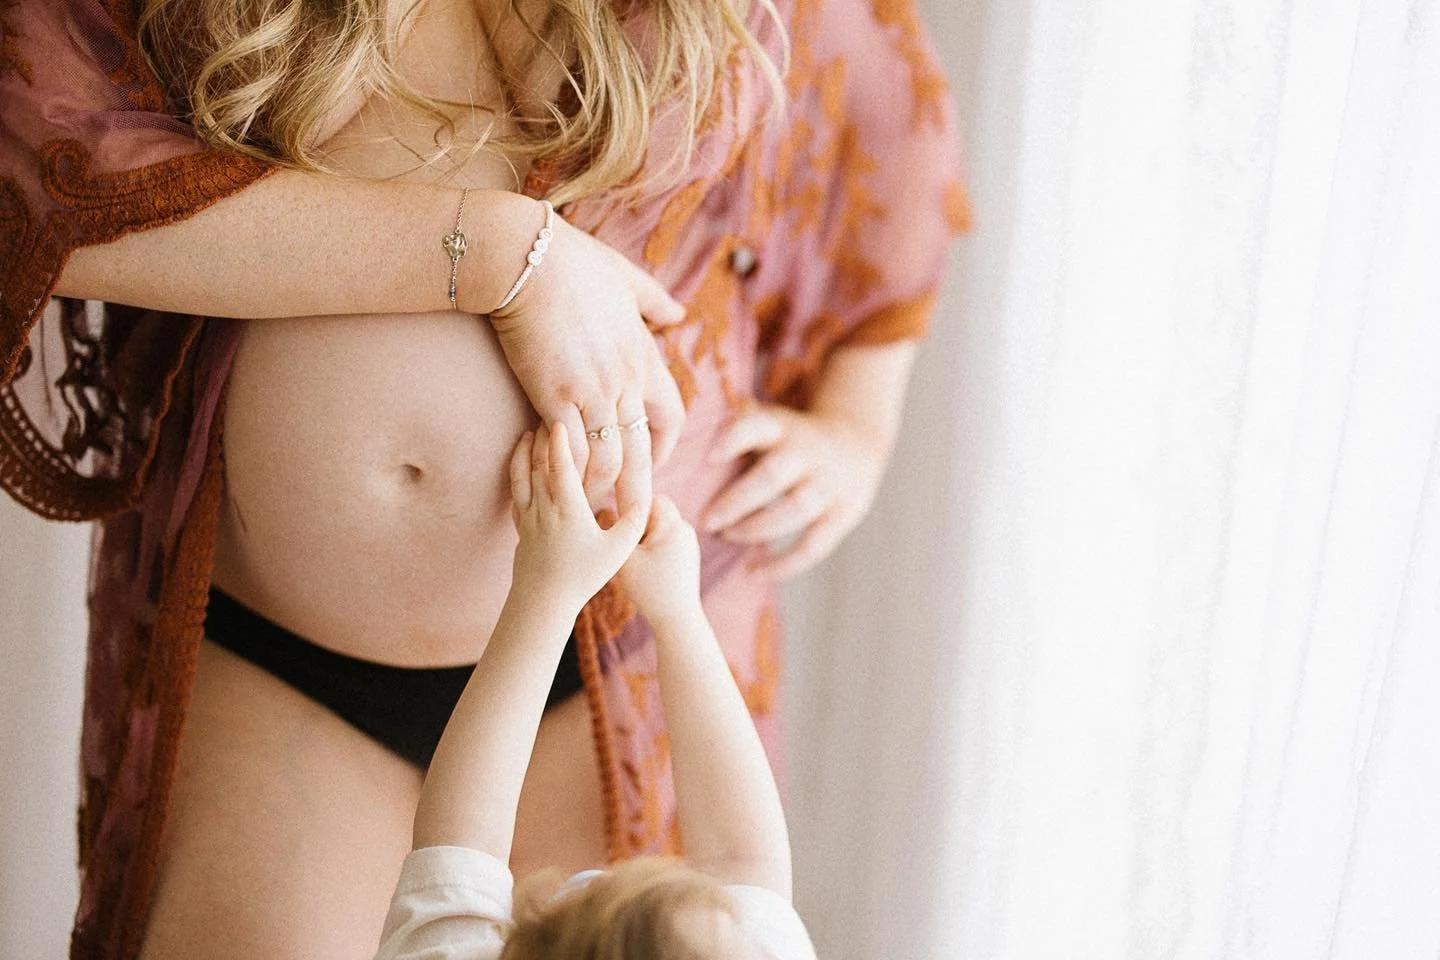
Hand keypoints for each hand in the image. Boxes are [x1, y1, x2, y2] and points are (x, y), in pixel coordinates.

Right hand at [490, 207, 686, 506]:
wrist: (527, 260)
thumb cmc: (572, 262)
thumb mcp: (626, 277)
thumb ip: (654, 300)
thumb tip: (678, 314)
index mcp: (644, 355)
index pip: (671, 415)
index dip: (665, 447)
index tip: (651, 464)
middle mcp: (626, 381)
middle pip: (645, 451)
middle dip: (640, 489)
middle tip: (631, 517)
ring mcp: (593, 392)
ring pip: (611, 462)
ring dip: (602, 491)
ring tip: (590, 513)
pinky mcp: (556, 398)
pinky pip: (573, 453)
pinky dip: (569, 475)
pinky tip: (558, 488)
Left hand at [509, 422, 650, 611]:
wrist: (543, 601)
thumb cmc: (583, 576)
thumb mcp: (618, 551)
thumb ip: (633, 522)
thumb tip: (648, 498)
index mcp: (568, 508)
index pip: (561, 464)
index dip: (560, 438)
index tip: (561, 416)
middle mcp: (544, 506)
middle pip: (538, 462)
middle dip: (541, 435)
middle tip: (547, 412)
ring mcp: (529, 515)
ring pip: (522, 473)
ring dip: (525, 449)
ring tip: (529, 430)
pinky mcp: (521, 525)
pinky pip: (515, 489)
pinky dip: (516, 469)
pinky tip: (520, 462)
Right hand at [617, 496, 702, 626]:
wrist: (677, 618)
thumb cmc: (650, 590)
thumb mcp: (626, 558)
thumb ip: (618, 532)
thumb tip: (610, 512)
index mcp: (673, 526)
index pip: (652, 498)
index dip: (633, 508)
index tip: (622, 526)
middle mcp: (686, 529)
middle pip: (657, 512)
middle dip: (640, 524)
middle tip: (627, 545)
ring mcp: (690, 542)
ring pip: (661, 526)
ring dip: (647, 536)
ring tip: (636, 558)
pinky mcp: (689, 554)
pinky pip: (668, 539)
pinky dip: (655, 547)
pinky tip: (647, 566)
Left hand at [702, 403, 887, 579]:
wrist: (856, 446)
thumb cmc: (791, 442)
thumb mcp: (771, 425)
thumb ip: (736, 432)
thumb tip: (677, 442)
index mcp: (783, 428)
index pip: (759, 425)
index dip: (735, 438)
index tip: (710, 456)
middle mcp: (808, 453)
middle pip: (773, 475)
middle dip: (737, 500)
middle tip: (708, 521)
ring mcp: (828, 484)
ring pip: (795, 509)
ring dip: (757, 528)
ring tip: (729, 536)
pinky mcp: (843, 514)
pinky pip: (813, 545)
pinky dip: (783, 564)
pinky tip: (754, 571)